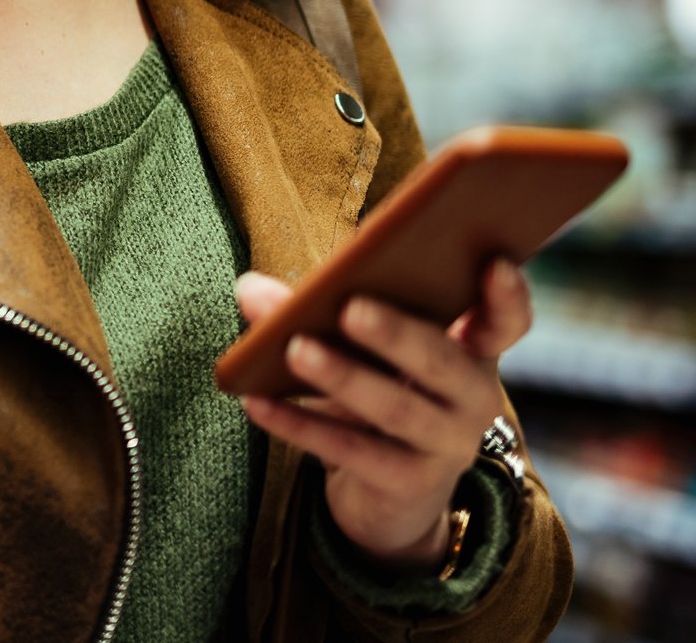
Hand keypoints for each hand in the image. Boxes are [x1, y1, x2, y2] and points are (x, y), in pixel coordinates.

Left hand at [235, 258, 532, 568]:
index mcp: (470, 350)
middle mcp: (474, 398)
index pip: (504, 323)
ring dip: (343, 377)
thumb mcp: (355, 348)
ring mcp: (448, 444)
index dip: (507, 297)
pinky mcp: (410, 483)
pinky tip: (258, 403)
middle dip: (396, 333)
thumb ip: (309, 310)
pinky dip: (301, 425)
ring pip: (396, 407)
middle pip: (441, 361)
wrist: (388, 492)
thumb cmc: (377, 389)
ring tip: (295, 349)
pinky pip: (353, 451)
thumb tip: (249, 287)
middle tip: (350, 308)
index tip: (494, 262)